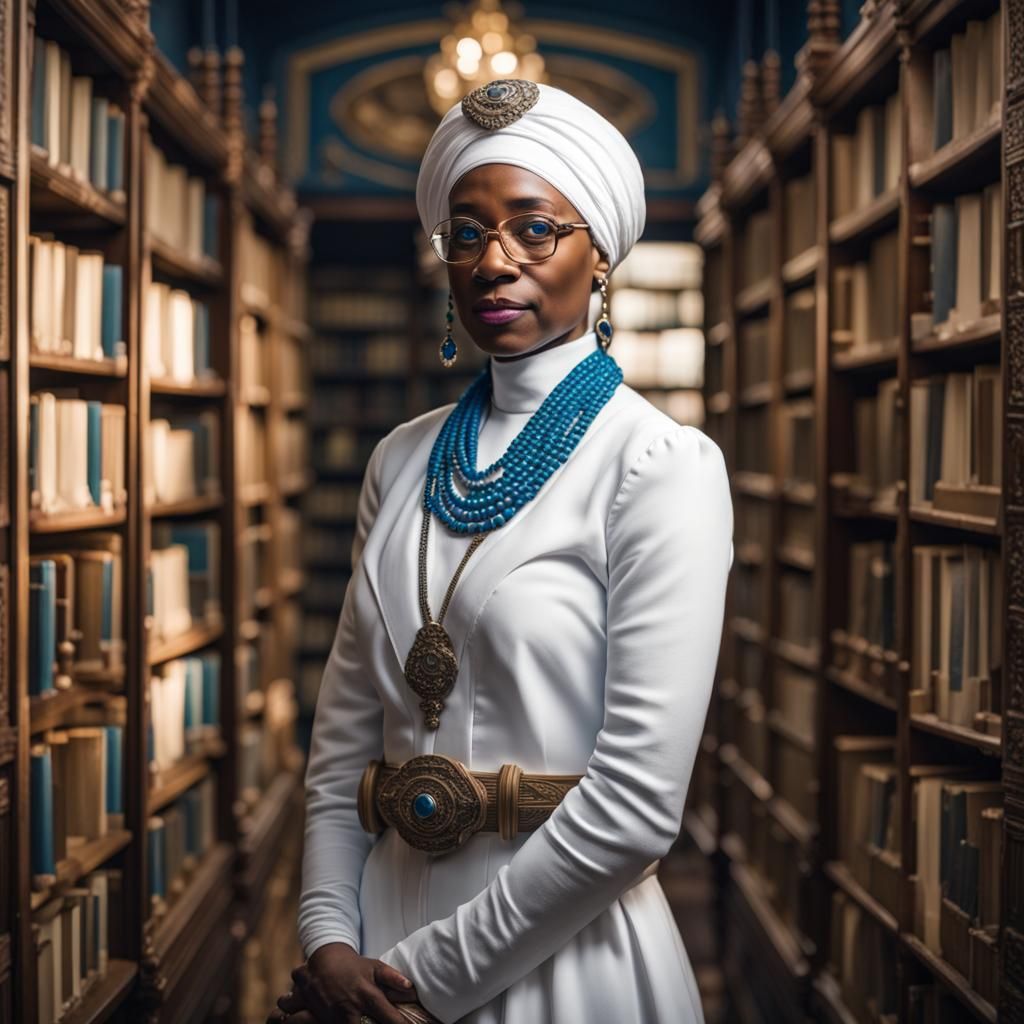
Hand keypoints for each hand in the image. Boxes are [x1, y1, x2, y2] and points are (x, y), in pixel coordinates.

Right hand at [271, 942, 419, 1023]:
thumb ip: (393, 977)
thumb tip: (411, 987)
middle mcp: (353, 1009)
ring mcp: (337, 1018)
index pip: (388, 1015)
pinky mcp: (327, 1023)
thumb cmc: (354, 966)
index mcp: (368, 995)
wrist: (322, 963)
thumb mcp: (374, 967)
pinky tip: (358, 1022)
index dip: (400, 1023)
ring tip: (371, 1021)